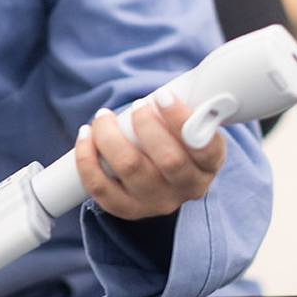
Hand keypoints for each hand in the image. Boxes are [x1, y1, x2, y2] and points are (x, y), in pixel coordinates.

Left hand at [74, 92, 226, 219]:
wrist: (164, 168)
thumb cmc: (177, 134)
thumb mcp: (193, 120)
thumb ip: (190, 105)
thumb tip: (173, 87)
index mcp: (209, 164)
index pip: (204, 147)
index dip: (181, 121)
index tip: (162, 96)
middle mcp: (188, 187)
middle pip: (168, 160)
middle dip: (145, 125)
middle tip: (136, 105)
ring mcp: (159, 202)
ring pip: (130, 169)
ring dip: (110, 137)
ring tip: (103, 117)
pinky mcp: (129, 209)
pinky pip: (101, 188)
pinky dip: (87, 159)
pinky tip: (86, 137)